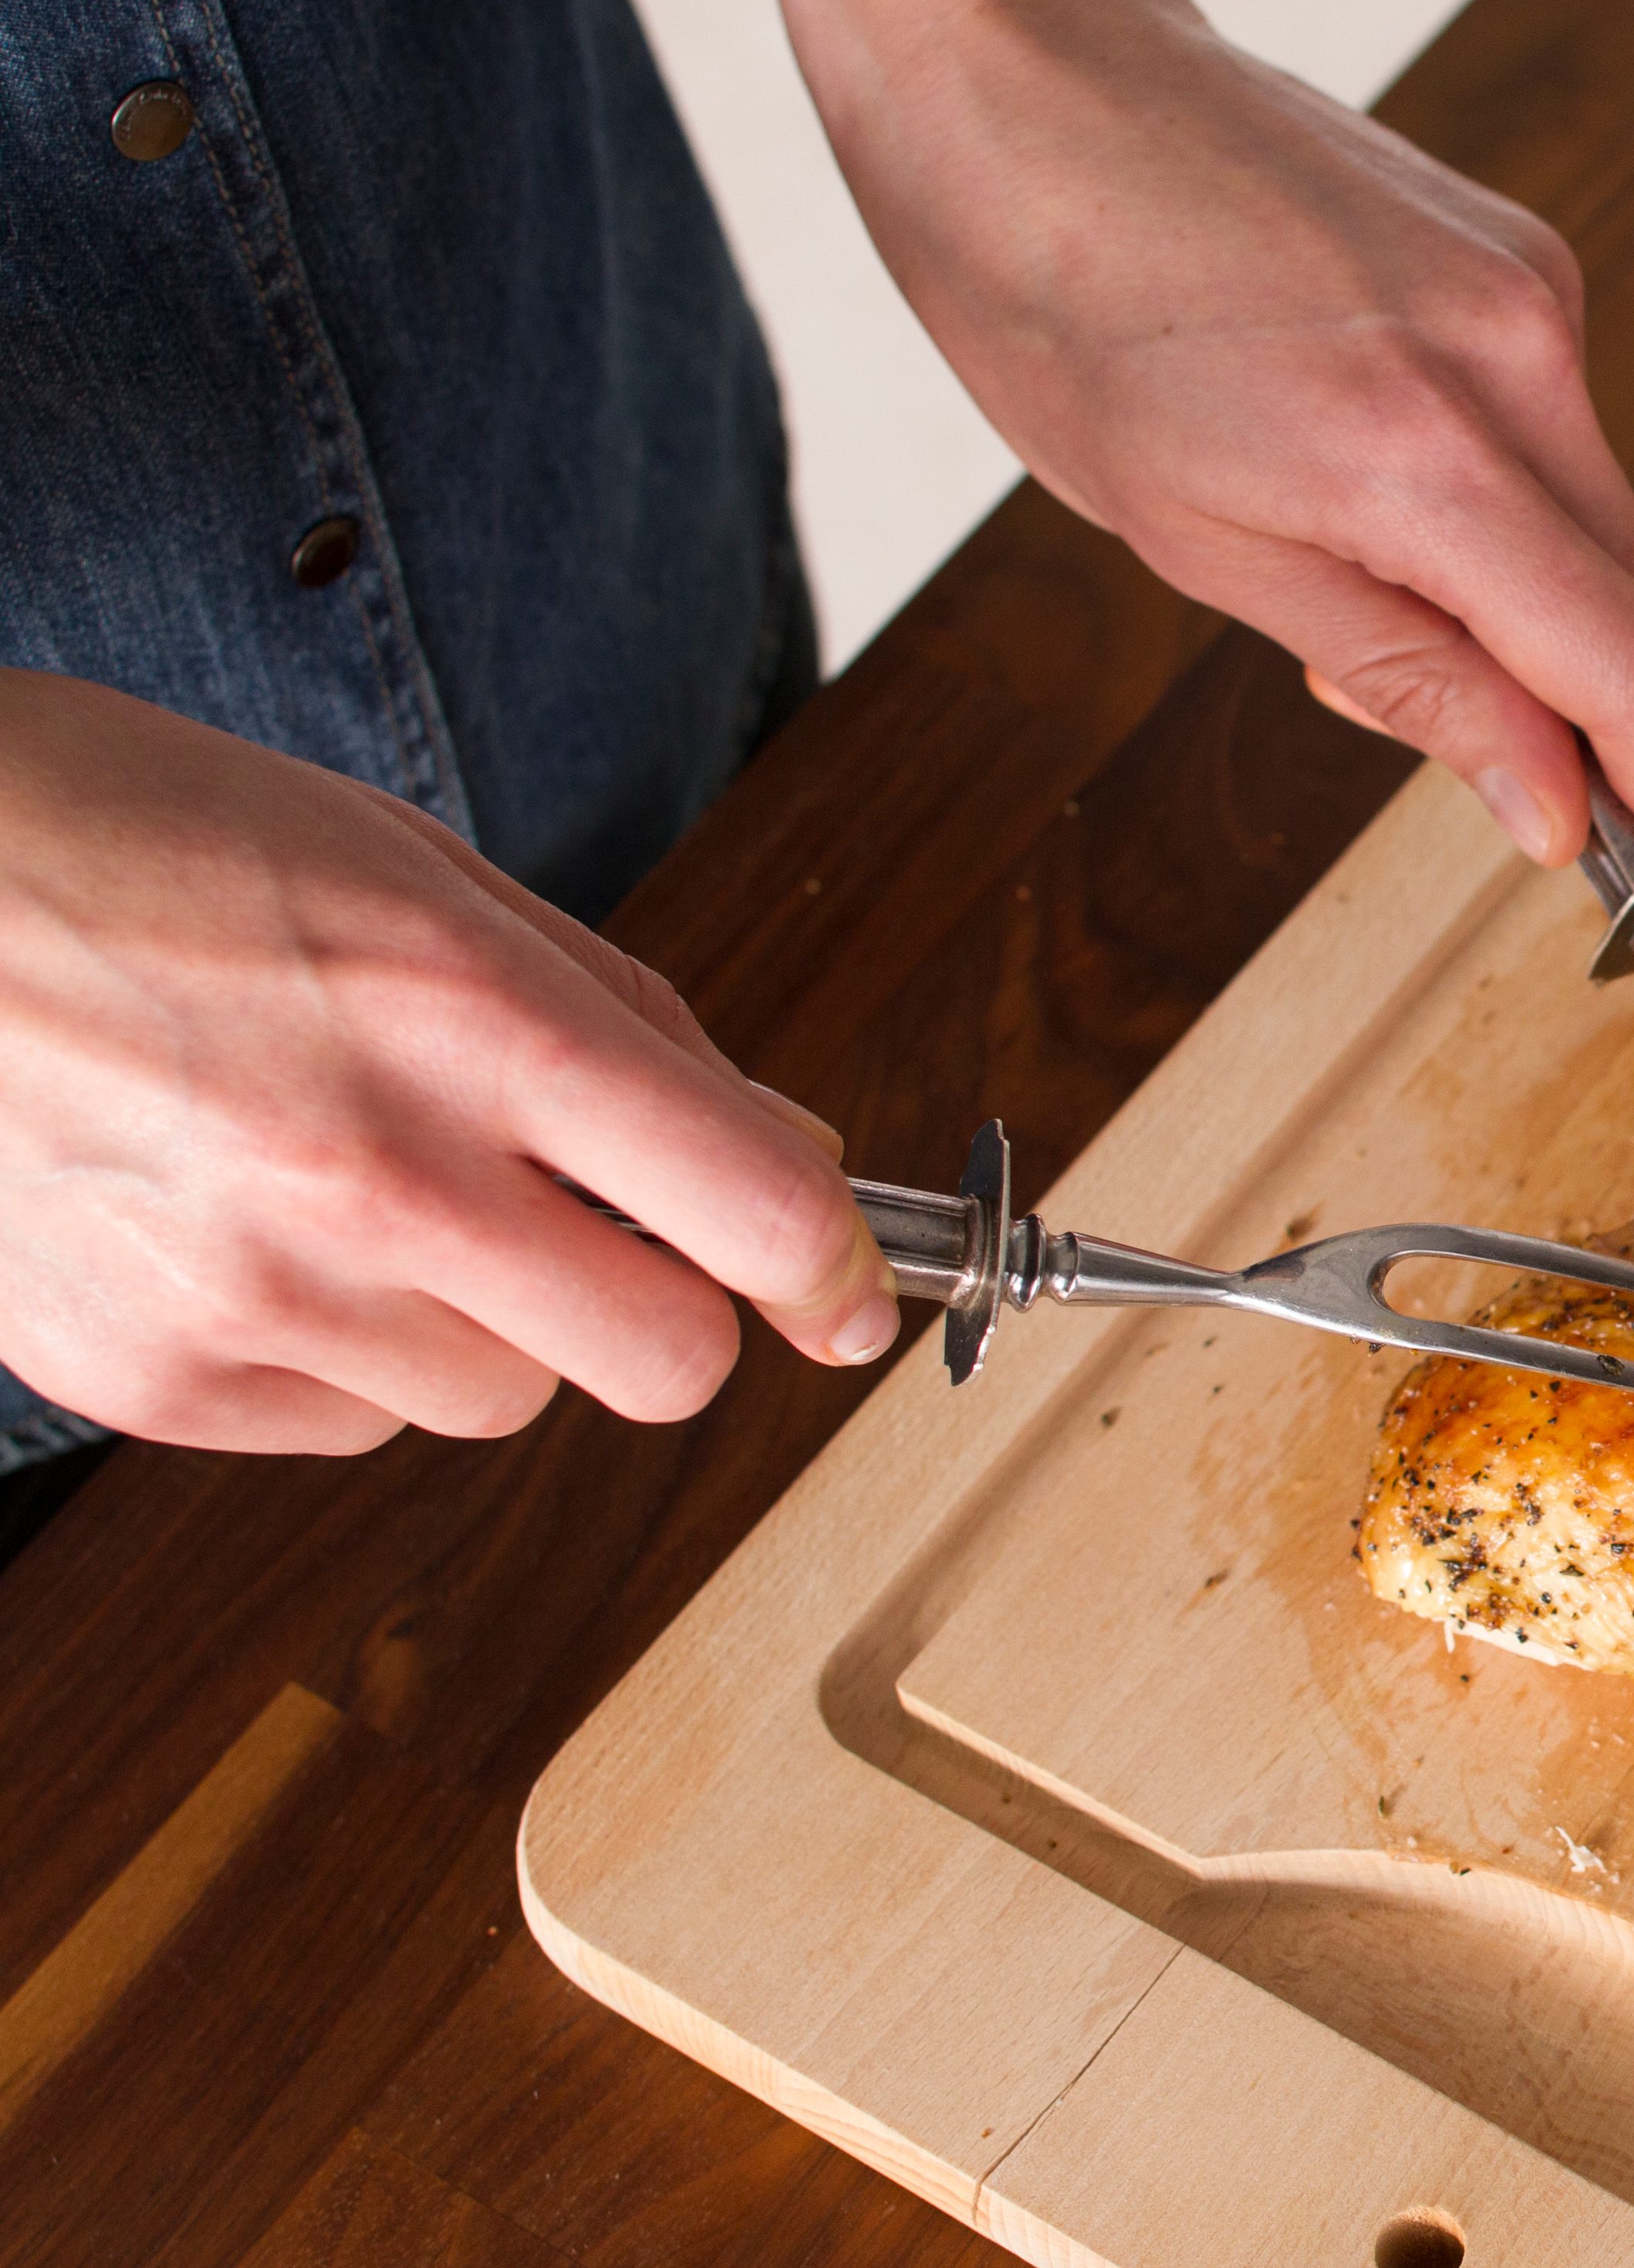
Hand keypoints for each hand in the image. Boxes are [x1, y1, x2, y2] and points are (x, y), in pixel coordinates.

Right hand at [0, 673, 897, 1454]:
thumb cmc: (155, 841)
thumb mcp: (431, 876)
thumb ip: (633, 1032)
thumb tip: (791, 1162)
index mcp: (472, 1020)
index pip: (756, 1211)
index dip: (836, 1270)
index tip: (847, 1290)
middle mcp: (376, 1174)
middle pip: (662, 1360)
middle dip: (666, 1308)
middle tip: (597, 1231)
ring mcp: (254, 1292)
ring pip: (504, 1403)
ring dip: (490, 1322)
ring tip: (366, 1187)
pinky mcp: (151, 1373)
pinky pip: (350, 1426)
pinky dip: (344, 1353)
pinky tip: (256, 1229)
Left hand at [764, 0, 1633, 863]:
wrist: (1028, 85)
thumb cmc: (1066, 314)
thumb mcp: (1213, 556)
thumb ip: (1413, 683)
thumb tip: (1551, 807)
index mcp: (1424, 453)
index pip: (1628, 661)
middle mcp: (1515, 353)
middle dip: (1601, 716)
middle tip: (1513, 785)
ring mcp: (1534, 288)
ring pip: (1604, 520)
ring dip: (1538, 610)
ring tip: (1365, 587)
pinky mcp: (1525, 253)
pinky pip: (1562, 434)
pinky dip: (1506, 507)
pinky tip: (1374, 481)